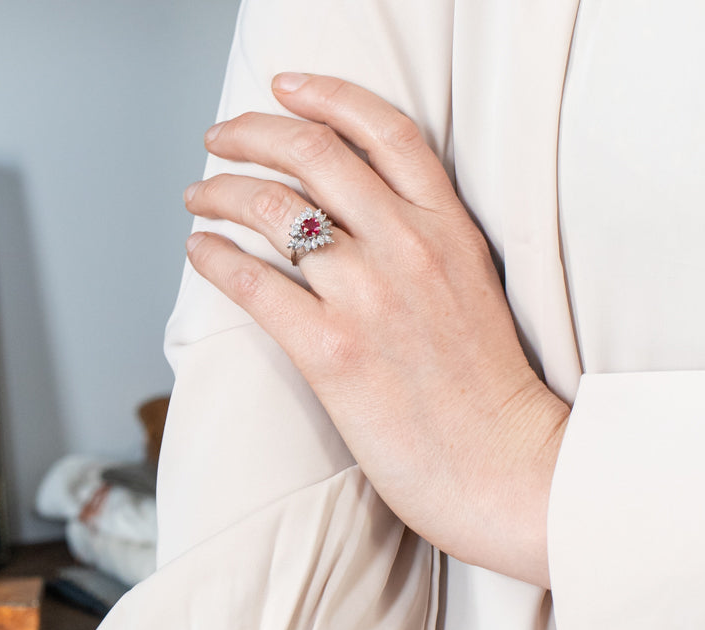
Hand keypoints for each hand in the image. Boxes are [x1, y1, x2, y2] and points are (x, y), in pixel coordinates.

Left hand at [182, 73, 569, 587]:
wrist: (505, 466)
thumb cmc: (490, 392)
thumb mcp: (475, 290)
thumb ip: (427, 244)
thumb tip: (355, 218)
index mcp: (451, 230)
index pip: (384, 131)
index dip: (326, 96)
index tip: (285, 88)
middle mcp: (409, 249)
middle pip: (313, 153)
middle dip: (251, 132)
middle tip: (220, 138)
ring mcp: (370, 298)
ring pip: (272, 209)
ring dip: (220, 191)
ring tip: (199, 195)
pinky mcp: (333, 352)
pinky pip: (253, 283)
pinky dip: (215, 257)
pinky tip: (201, 252)